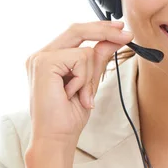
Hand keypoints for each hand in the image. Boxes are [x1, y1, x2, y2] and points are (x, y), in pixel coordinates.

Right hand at [25, 21, 133, 146]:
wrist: (55, 139)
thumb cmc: (68, 118)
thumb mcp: (89, 83)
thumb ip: (97, 60)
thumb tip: (112, 40)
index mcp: (48, 58)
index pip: (75, 33)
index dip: (99, 28)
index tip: (121, 29)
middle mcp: (40, 55)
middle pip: (77, 29)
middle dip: (105, 31)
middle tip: (127, 35)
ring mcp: (39, 58)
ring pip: (84, 50)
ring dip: (90, 75)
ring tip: (78, 95)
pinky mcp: (43, 63)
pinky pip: (80, 59)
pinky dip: (83, 79)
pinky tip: (70, 94)